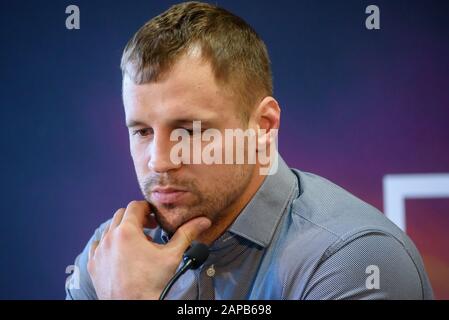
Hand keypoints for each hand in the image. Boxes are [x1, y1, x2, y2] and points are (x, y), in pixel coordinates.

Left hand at [87, 200, 210, 299]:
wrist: (135, 307)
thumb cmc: (152, 284)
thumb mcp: (172, 255)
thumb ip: (186, 234)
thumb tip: (203, 221)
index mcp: (127, 231)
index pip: (135, 206)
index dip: (147, 208)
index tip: (155, 217)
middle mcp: (109, 238)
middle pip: (121, 215)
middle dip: (136, 218)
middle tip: (150, 228)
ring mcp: (99, 252)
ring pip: (109, 229)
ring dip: (122, 230)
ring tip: (137, 243)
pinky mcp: (93, 265)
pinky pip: (98, 246)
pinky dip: (109, 244)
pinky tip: (120, 253)